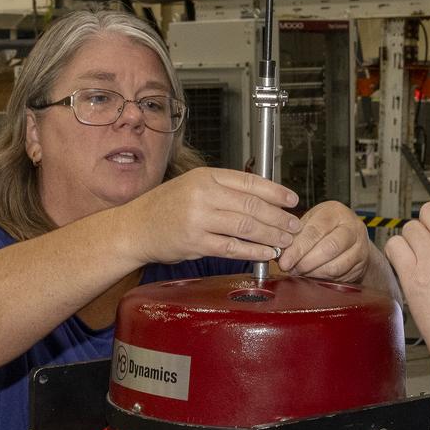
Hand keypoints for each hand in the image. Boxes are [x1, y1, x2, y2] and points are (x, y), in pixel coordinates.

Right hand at [125, 167, 300, 264]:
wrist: (135, 227)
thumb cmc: (166, 207)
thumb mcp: (193, 185)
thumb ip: (224, 189)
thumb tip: (262, 198)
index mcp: (206, 176)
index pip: (250, 182)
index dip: (276, 192)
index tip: (292, 200)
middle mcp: (203, 194)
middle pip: (252, 205)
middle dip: (279, 217)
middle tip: (294, 225)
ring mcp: (199, 219)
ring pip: (246, 226)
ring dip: (271, 235)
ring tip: (286, 240)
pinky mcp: (195, 242)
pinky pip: (233, 247)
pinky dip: (254, 251)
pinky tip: (267, 252)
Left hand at [278, 200, 374, 282]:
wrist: (352, 236)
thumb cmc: (326, 227)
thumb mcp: (311, 222)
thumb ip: (297, 234)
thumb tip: (280, 251)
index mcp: (335, 212)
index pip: (316, 231)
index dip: (298, 248)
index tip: (284, 261)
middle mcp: (352, 227)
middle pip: (329, 248)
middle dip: (306, 262)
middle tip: (291, 269)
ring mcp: (360, 246)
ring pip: (335, 266)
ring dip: (313, 273)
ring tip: (300, 272)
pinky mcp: (361, 263)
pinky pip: (340, 276)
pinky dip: (323, 278)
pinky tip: (313, 275)